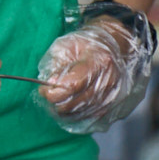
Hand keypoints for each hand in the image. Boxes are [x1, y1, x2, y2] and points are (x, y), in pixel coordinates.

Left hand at [40, 16, 151, 134]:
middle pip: (75, 103)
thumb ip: (57, 65)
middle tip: (48, 92)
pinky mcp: (112, 103)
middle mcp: (108, 81)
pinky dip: (74, 112)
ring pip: (80, 113)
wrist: (114, 45)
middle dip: (56, 101)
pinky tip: (68, 103)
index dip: (53, 92)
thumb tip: (50, 83)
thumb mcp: (68, 46)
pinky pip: (88, 116)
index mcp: (99, 63)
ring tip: (58, 96)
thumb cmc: (87, 44)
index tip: (43, 88)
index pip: (71, 87)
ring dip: (63, 108)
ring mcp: (112, 94)